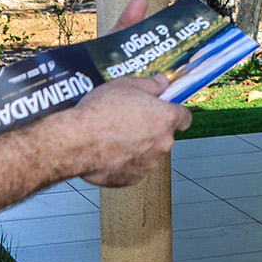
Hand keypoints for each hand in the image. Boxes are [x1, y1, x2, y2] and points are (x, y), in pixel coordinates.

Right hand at [45, 0, 192, 186]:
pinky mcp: (132, 179)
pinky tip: (107, 152)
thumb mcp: (126, 85)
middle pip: (164, 136)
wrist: (77, 141)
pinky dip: (124, 162)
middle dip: (151, 130)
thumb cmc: (100, 112)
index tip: (165, 111)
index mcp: (166, 119)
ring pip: (148, 153)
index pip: (185, 117)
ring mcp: (148, 164)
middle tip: (129, 121)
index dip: (175, 113)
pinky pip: (133, 168)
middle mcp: (163, 143)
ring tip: (113, 137)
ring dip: (137, 147)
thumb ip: (150, 84)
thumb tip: (162, 82)